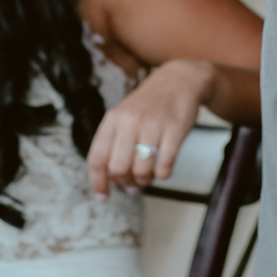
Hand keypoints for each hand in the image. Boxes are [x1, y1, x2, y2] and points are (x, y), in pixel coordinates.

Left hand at [86, 58, 214, 195]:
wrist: (179, 79)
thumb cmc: (150, 105)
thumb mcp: (125, 117)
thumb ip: (115, 145)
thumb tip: (113, 181)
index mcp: (113, 119)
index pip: (97, 158)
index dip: (98, 182)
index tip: (104, 196)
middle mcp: (130, 121)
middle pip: (118, 168)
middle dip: (126, 181)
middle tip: (134, 181)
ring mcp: (153, 124)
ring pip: (142, 170)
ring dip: (146, 180)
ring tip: (150, 174)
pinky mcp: (175, 129)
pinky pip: (165, 167)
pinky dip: (163, 175)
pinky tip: (164, 167)